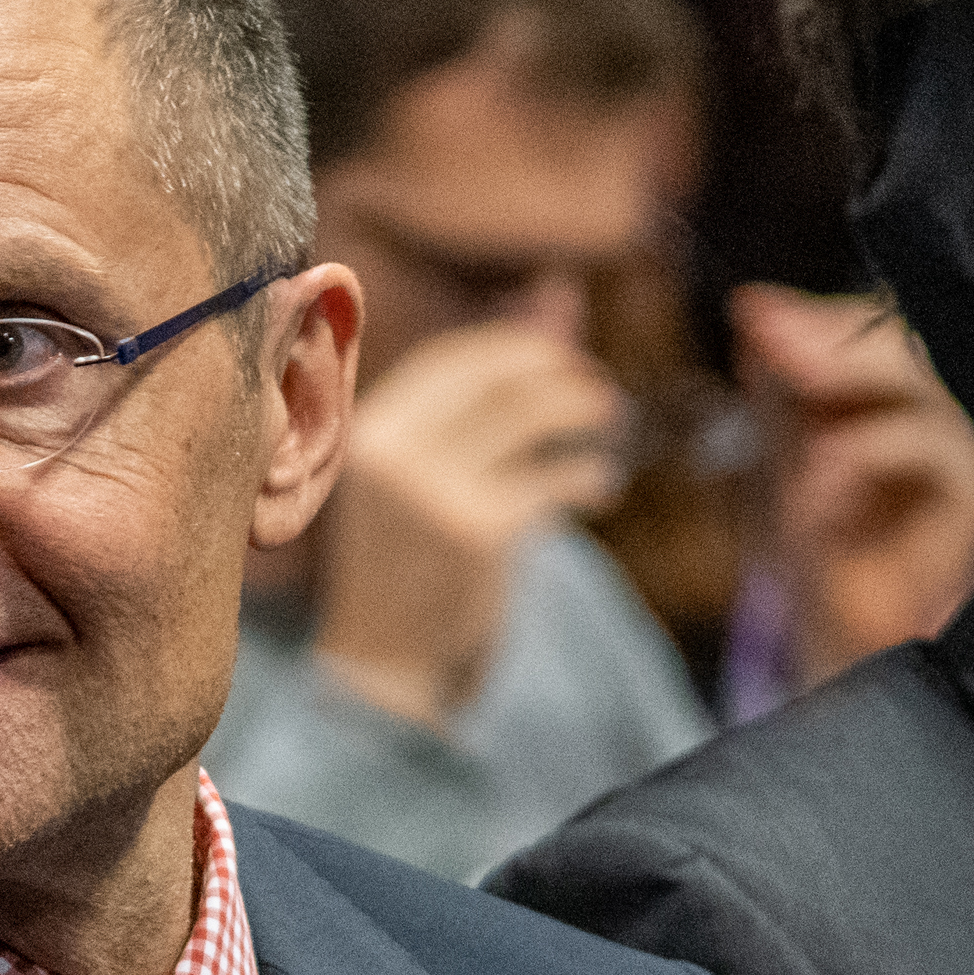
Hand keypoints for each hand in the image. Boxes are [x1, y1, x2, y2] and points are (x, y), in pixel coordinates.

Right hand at [311, 321, 629, 730]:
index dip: (512, 345)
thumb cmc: (400, 567)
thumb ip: (461, 408)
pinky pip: (556, 479)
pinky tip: (599, 486)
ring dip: (585, 410)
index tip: (558, 353)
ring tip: (610, 420)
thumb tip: (545, 308)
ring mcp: (434, 490)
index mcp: (364, 434)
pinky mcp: (479, 530)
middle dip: (558, 369)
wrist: (381, 666)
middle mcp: (392, 452)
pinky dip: (590, 475)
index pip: (448, 360)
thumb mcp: (409, 481)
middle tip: (596, 386)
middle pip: (495, 378)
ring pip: (531, 416)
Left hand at [731, 282, 973, 688]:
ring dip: (857, 390)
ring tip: (794, 407)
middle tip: (773, 337)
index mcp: (897, 391)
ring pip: (937, 390)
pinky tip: (817, 485)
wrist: (837, 629)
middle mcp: (941, 411)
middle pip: (916, 343)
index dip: (817, 314)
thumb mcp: (781, 450)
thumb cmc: (817, 537)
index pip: (876, 325)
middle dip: (839, 337)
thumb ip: (776, 385)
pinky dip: (874, 458)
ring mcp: (963, 454)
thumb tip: (753, 309)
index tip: (752, 311)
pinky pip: (947, 459)